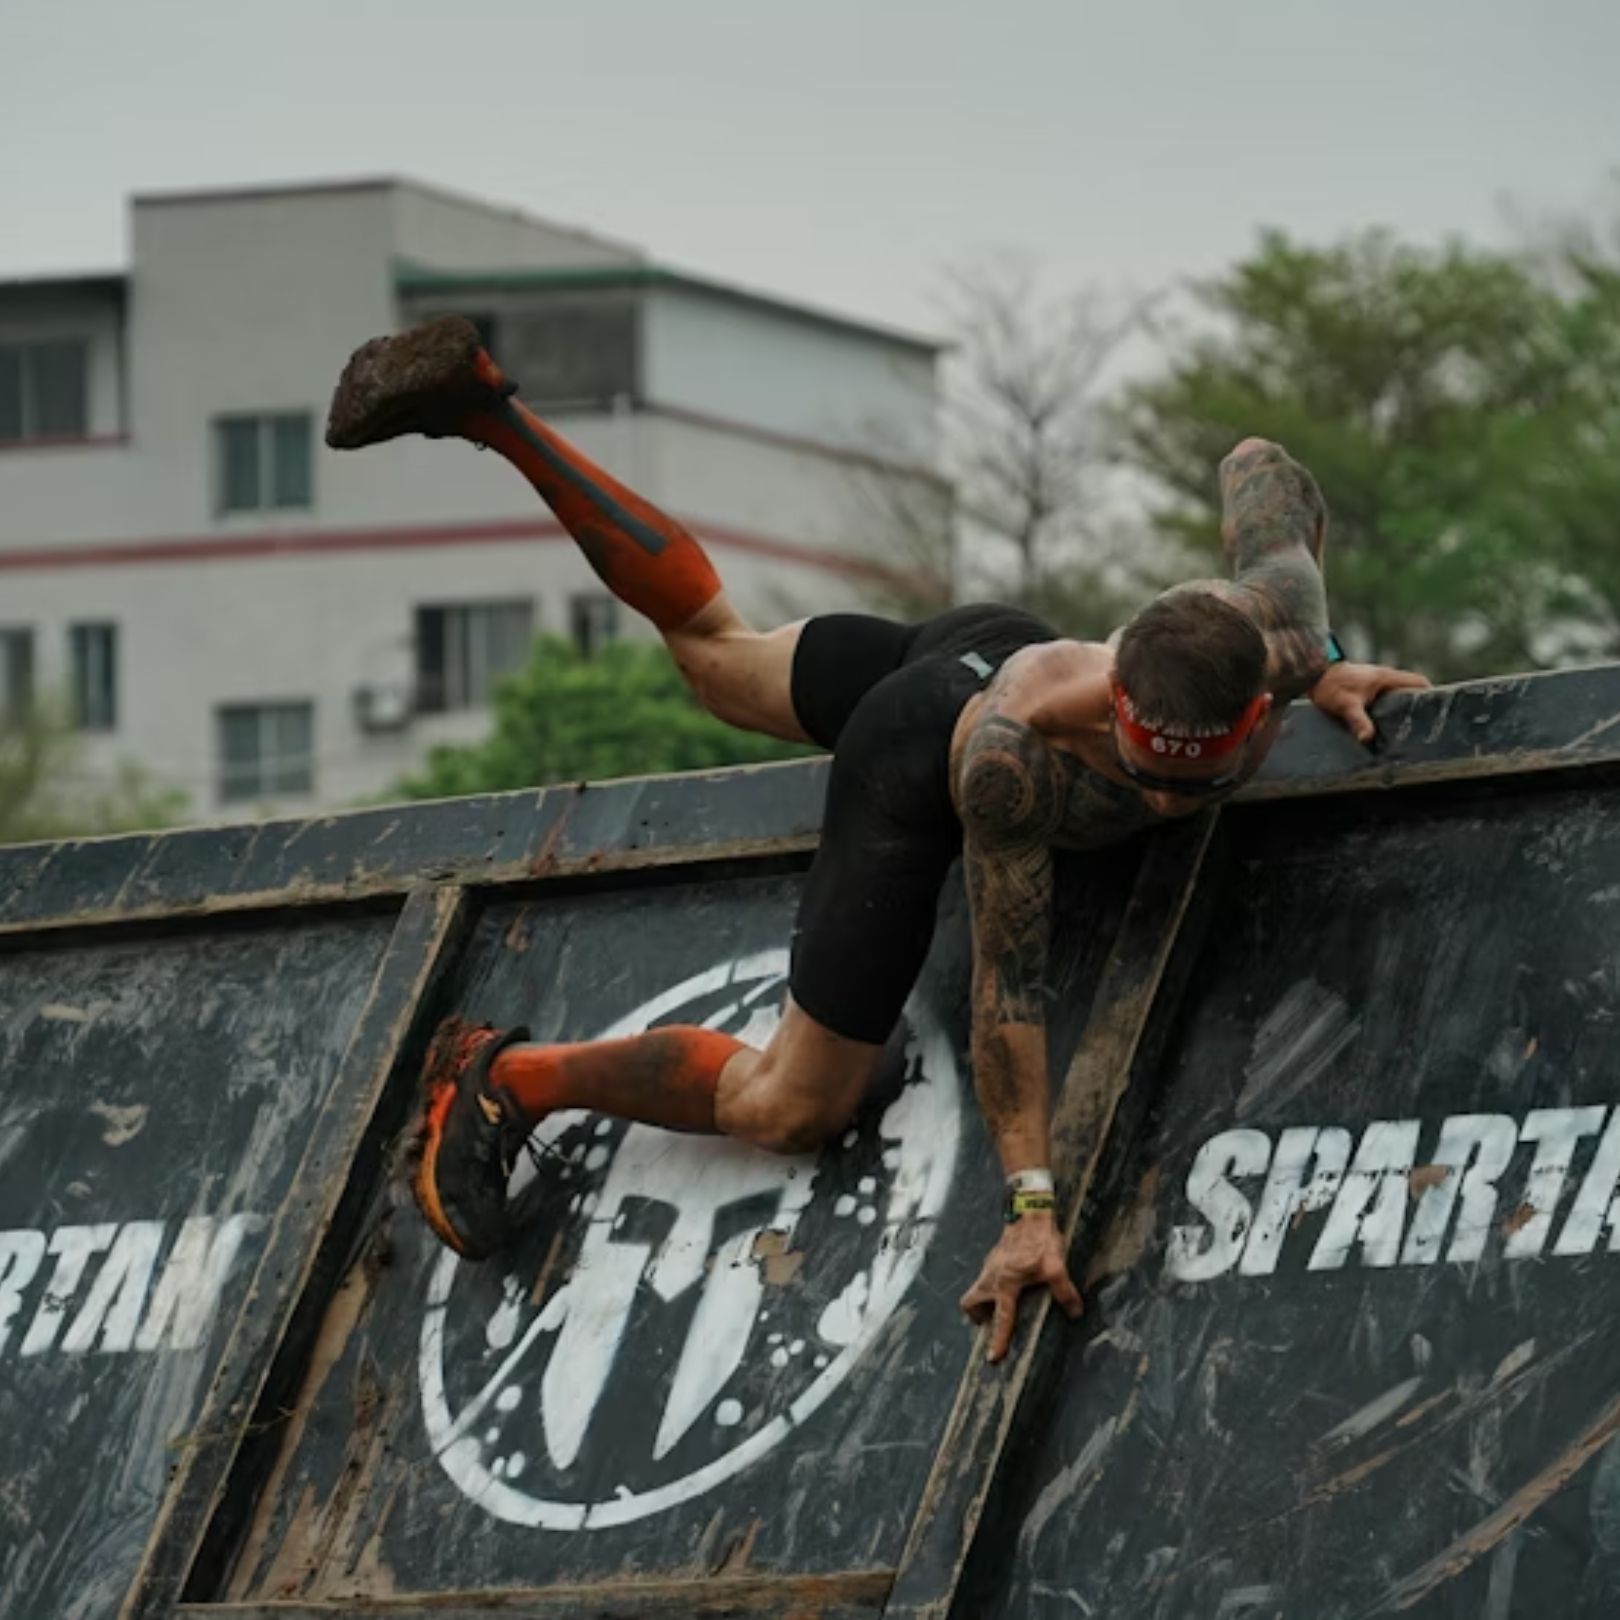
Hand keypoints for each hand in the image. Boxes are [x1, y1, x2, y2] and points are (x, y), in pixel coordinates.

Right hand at [959, 1212, 1082, 1363]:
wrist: (1028, 1211)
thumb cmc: (1040, 1239)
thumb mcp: (1056, 1266)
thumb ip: (1064, 1291)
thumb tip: (1075, 1313)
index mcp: (1005, 1285)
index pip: (1001, 1319)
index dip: (998, 1340)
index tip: (993, 1358)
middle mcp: (991, 1277)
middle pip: (971, 1303)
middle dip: (977, 1317)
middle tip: (990, 1323)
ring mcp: (989, 1266)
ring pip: (977, 1290)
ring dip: (984, 1302)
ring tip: (1002, 1307)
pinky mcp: (994, 1258)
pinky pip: (986, 1279)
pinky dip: (992, 1288)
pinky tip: (1013, 1285)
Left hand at [1310, 660, 1430, 744]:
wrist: (1312, 676)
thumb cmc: (1330, 686)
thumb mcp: (1345, 705)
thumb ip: (1358, 720)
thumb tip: (1367, 738)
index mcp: (1386, 677)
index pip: (1418, 681)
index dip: (1430, 694)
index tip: (1437, 711)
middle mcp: (1385, 678)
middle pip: (1411, 690)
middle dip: (1419, 705)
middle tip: (1425, 726)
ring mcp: (1376, 683)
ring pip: (1398, 695)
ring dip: (1404, 708)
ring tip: (1411, 730)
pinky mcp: (1368, 690)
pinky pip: (1386, 699)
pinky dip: (1390, 709)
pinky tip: (1388, 726)